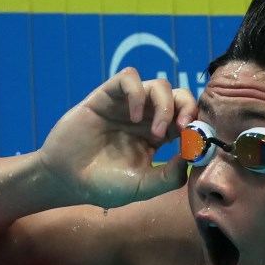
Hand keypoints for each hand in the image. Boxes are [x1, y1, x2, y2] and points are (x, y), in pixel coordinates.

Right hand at [38, 68, 196, 207]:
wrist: (67, 179)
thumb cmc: (104, 185)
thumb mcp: (143, 187)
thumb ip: (169, 177)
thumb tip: (192, 157)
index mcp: (158, 137)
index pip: (188, 119)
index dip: (197, 125)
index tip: (197, 141)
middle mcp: (146, 117)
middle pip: (179, 96)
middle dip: (188, 107)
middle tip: (183, 128)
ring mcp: (127, 105)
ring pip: (159, 85)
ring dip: (165, 105)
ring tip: (153, 132)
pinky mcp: (107, 96)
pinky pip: (129, 77)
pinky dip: (137, 92)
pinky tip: (133, 116)